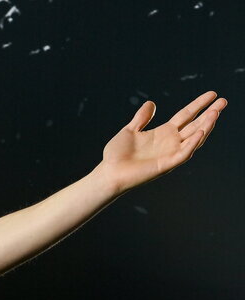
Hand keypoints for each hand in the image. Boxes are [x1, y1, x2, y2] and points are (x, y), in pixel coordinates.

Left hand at [98, 91, 226, 194]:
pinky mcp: (166, 165)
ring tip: (216, 112)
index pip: (186, 116)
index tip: (213, 94)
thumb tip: (151, 103)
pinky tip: (201, 132)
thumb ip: (141, 118)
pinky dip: (193, 143)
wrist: (109, 173)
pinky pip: (184, 153)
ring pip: (194, 138)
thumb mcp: (129, 131)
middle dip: (210, 114)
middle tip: (223, 101)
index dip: (199, 105)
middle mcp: (170, 143)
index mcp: (163, 133)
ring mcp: (170, 153)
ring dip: (206, 126)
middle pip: (195, 125)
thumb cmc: (116, 155)